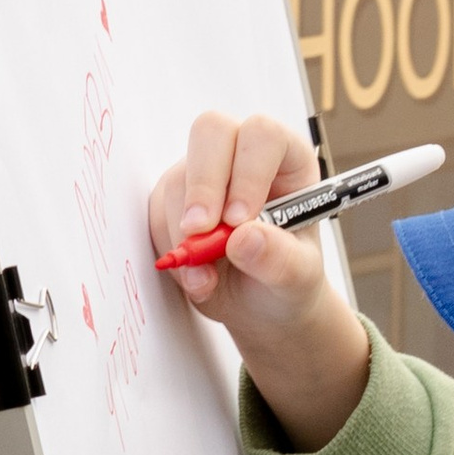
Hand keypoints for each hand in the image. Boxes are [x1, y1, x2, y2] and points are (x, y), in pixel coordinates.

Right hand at [148, 109, 371, 452]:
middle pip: (211, 132)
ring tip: (204, 278)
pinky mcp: (175, 207)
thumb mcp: (298, 284)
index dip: (247, 171)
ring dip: (180, 224)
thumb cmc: (293, 295)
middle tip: (201, 236)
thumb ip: (279, 260)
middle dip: (203, 182)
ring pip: (178, 176)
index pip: (264, 136)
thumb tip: (250, 240)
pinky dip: (165, 244)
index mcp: (290, 163)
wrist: (268, 322)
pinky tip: (192, 279)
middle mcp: (246, 161)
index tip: (241, 221)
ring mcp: (206, 180)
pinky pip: (156, 210)